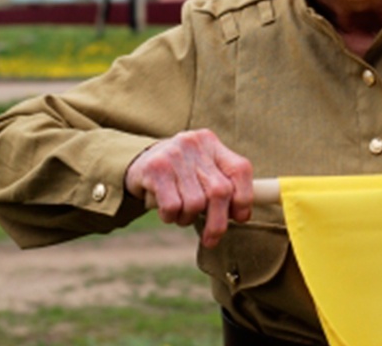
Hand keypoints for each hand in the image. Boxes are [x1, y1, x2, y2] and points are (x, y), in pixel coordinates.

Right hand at [124, 128, 252, 247]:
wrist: (137, 162)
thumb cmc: (178, 173)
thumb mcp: (202, 170)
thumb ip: (223, 186)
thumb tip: (242, 216)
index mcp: (211, 143)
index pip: (240, 170)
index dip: (244, 199)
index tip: (239, 218)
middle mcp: (195, 144)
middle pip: (220, 191)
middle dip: (218, 222)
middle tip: (211, 239)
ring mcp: (174, 155)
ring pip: (195, 203)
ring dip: (188, 218)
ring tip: (180, 212)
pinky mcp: (155, 169)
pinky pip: (173, 206)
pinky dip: (171, 217)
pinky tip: (166, 211)